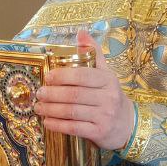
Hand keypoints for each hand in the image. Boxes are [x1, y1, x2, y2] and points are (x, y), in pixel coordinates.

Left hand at [34, 29, 134, 149]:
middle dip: (52, 94)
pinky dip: (58, 125)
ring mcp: (104, 116)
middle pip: (74, 94)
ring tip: (39, 107)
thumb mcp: (106, 74)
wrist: (127, 124)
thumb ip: (93, 54)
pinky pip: (74, 128)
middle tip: (39, 93)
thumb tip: (81, 33)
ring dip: (51, 110)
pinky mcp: (100, 132)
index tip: (47, 77)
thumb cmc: (111, 96)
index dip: (62, 76)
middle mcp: (108, 97)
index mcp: (108, 80)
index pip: (82, 75)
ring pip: (72, 111)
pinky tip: (47, 122)